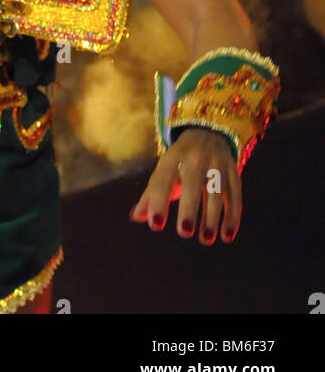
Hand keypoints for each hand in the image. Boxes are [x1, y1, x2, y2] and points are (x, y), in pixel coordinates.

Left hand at [129, 129, 240, 243]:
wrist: (209, 132)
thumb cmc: (180, 161)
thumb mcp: (164, 170)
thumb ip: (151, 195)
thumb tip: (136, 217)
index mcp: (173, 157)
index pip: (163, 180)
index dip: (158, 202)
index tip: (156, 225)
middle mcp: (196, 158)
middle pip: (192, 184)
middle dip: (189, 208)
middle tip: (184, 232)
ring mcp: (217, 164)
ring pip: (216, 192)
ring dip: (212, 217)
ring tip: (206, 239)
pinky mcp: (233, 172)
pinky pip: (235, 195)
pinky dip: (232, 216)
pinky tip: (227, 235)